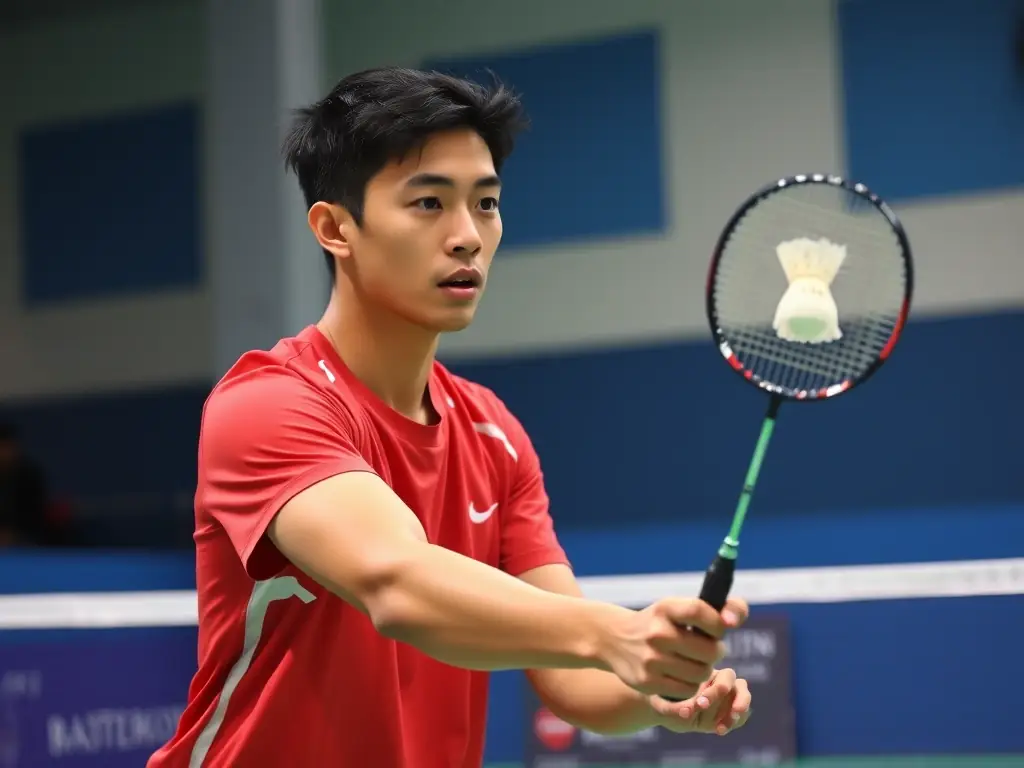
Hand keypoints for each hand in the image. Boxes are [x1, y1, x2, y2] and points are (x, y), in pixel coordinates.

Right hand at [598, 596, 747, 701]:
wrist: (614, 639)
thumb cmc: (658, 623)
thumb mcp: (676, 608)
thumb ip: (713, 610)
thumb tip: (734, 621)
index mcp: (665, 608)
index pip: (700, 612)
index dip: (718, 623)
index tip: (719, 627)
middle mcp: (657, 632)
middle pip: (709, 651)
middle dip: (715, 652)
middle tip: (707, 650)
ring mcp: (651, 659)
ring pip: (700, 674)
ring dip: (703, 670)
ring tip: (692, 663)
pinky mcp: (647, 682)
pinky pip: (687, 691)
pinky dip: (690, 685)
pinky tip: (680, 675)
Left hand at [648, 667, 751, 734]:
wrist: (666, 710)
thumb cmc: (664, 700)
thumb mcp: (666, 704)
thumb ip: (676, 708)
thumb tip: (686, 711)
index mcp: (708, 669)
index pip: (720, 675)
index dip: (713, 691)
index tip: (699, 704)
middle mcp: (721, 680)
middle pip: (739, 684)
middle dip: (727, 700)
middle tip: (721, 715)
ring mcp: (729, 697)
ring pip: (744, 699)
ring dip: (736, 713)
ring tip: (721, 727)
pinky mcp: (731, 713)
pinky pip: (742, 716)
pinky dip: (734, 723)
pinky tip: (719, 730)